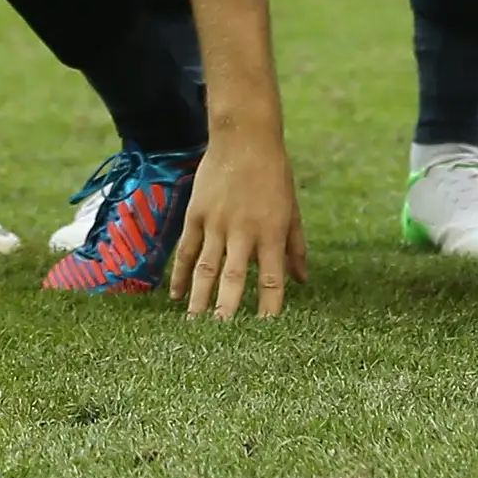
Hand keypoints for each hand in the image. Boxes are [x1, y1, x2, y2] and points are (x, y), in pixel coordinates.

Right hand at [171, 134, 307, 321]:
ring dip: (199, 299)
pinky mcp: (196, 215)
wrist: (245, 138)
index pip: (272, 279)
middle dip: (228, 310)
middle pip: (234, 279)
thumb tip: (302, 280)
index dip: (270, 308)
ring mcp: (217, 224)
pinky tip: (175, 296)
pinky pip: (187, 250)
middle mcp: (244, 231)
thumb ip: (295, 246)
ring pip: (206, 269)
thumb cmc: (274, 173)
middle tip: (221, 339)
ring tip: (194, 326)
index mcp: (271, 232)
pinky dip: (179, 274)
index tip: (267, 334)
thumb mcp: (291, 208)